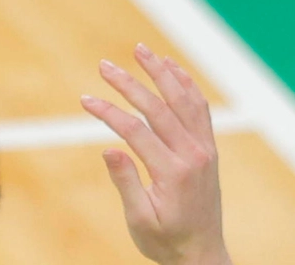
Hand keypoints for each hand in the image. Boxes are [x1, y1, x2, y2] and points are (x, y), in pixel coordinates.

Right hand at [82, 45, 231, 264]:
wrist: (202, 256)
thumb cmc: (165, 241)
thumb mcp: (139, 220)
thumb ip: (126, 183)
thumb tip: (108, 148)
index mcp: (174, 172)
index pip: (136, 130)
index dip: (108, 112)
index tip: (85, 99)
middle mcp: (194, 155)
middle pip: (158, 107)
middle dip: (129, 83)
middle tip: (104, 65)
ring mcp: (205, 150)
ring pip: (184, 100)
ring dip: (162, 73)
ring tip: (141, 50)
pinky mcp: (208, 149)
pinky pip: (199, 109)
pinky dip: (187, 85)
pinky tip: (172, 69)